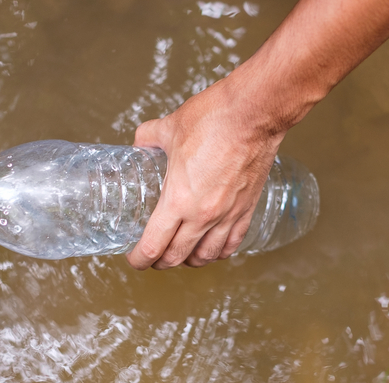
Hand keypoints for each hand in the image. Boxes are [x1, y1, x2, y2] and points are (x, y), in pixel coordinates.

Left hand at [126, 79, 284, 269]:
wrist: (254, 113)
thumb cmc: (214, 119)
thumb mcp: (169, 127)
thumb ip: (149, 137)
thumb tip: (141, 142)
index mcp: (178, 199)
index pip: (153, 246)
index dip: (139, 259)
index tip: (135, 258)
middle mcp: (202, 215)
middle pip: (177, 257)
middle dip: (160, 262)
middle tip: (152, 258)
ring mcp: (227, 214)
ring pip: (205, 256)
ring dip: (189, 261)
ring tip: (181, 255)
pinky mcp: (247, 208)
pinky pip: (232, 243)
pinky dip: (219, 252)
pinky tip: (213, 249)